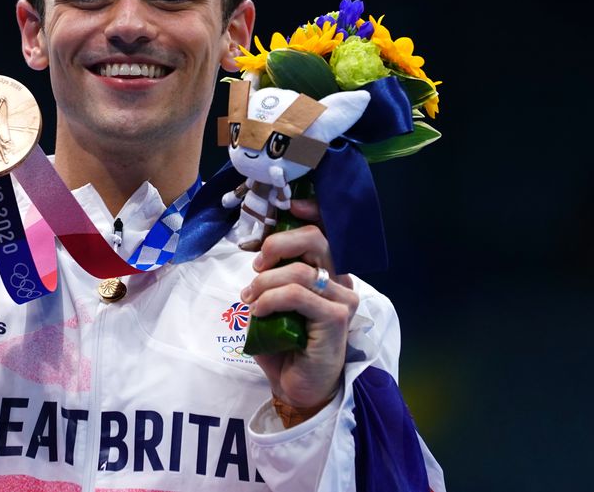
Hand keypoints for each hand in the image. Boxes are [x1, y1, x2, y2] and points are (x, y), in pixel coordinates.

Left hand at [238, 198, 358, 410]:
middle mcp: (341, 281)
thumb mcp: (273, 302)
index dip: (306, 211)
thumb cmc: (285, 345)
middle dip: (278, 244)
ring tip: (250, 298)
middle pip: (317, 238)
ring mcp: (343, 300)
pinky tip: (259, 311)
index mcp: (328, 272)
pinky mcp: (336, 319)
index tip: (284, 206)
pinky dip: (271, 299)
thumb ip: (272, 276)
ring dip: (266, 282)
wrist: (297, 387)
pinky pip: (298, 295)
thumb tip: (257, 255)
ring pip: (301, 270)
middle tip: (256, 265)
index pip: (325, 229)